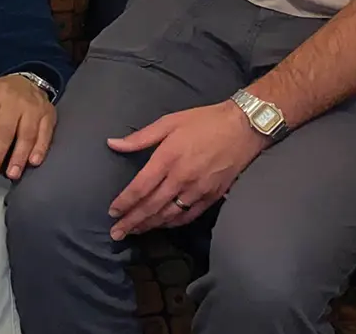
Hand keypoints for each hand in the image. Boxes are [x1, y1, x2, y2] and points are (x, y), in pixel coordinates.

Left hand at [0, 74, 55, 179]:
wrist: (27, 80)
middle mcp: (14, 99)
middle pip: (5, 130)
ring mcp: (34, 107)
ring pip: (27, 134)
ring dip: (19, 157)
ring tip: (12, 174)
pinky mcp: (49, 114)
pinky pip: (45, 133)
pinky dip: (40, 149)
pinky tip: (33, 162)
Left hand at [105, 100, 267, 239]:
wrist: (243, 128)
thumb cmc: (203, 122)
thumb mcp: (168, 122)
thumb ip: (139, 138)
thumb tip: (112, 143)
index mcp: (167, 158)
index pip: (141, 187)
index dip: (125, 202)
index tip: (112, 212)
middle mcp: (181, 178)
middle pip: (152, 206)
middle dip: (132, 221)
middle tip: (116, 234)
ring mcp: (198, 190)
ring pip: (169, 215)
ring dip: (150, 225)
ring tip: (134, 232)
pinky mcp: (213, 196)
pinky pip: (189, 215)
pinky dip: (173, 223)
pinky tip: (162, 225)